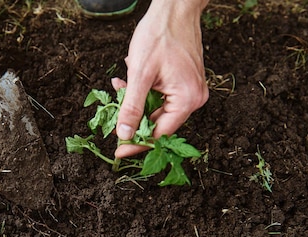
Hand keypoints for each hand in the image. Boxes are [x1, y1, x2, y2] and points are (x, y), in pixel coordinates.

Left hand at [114, 0, 208, 157]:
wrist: (175, 7)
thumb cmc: (160, 34)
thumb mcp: (140, 74)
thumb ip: (132, 107)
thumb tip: (125, 134)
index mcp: (187, 99)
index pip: (160, 134)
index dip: (137, 143)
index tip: (118, 152)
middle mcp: (194, 98)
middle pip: (159, 122)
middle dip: (133, 115)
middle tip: (114, 108)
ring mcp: (191, 90)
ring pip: (157, 108)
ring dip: (136, 100)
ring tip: (122, 82)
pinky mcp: (185, 82)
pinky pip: (161, 96)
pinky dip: (144, 90)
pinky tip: (131, 76)